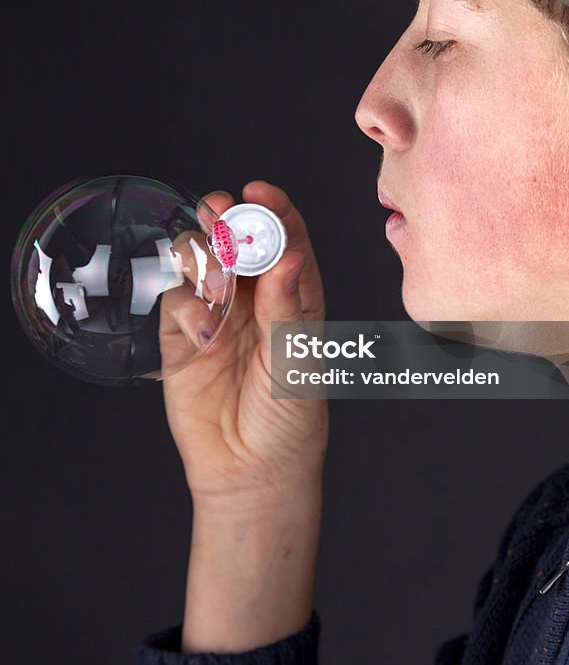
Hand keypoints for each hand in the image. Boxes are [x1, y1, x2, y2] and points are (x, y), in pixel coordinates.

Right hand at [158, 179, 327, 506]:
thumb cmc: (290, 419)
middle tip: (219, 213)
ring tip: (216, 288)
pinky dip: (185, 304)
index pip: (285, 237)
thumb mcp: (297, 359)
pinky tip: (203, 331)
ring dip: (203, 258)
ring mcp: (218, 313)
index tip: (257, 192)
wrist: (250, 472)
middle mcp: (256, 297)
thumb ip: (286, 307)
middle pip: (237, 239)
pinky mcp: (183, 335)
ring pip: (201, 260)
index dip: (272, 209)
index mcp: (295, 294)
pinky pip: (176, 299)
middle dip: (227, 219)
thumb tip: (289, 255)